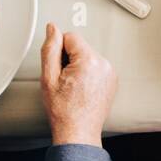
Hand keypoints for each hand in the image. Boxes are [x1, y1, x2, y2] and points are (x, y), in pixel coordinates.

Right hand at [40, 23, 117, 147]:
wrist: (78, 132)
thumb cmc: (63, 110)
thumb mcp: (48, 77)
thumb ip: (50, 48)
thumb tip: (52, 28)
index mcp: (89, 60)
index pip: (70, 37)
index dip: (59, 51)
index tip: (58, 69)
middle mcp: (104, 63)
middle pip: (80, 47)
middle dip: (69, 59)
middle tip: (64, 81)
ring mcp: (110, 72)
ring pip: (88, 57)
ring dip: (79, 67)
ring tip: (73, 88)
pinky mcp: (112, 80)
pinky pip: (96, 68)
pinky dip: (88, 74)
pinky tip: (81, 90)